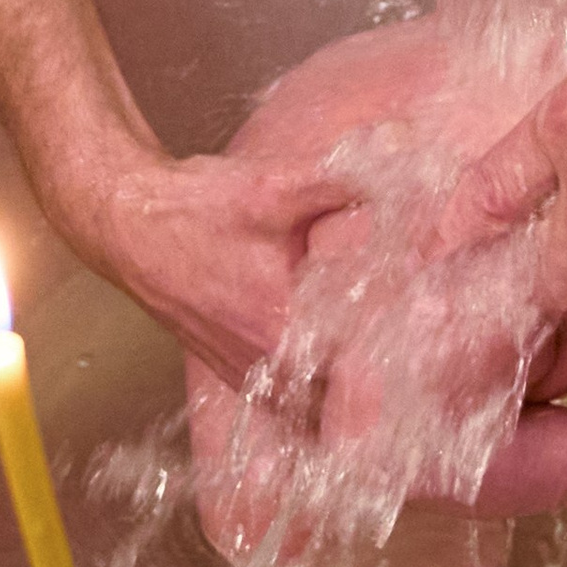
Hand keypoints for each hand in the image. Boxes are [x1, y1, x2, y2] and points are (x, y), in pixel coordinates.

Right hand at [73, 16, 488, 392]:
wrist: (129, 219)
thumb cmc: (197, 209)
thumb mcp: (277, 187)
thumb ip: (346, 178)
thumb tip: (406, 152)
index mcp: (282, 333)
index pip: (356, 382)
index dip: (400, 382)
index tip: (436, 376)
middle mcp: (263, 367)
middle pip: (339, 410)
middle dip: (382, 405)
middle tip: (430, 391)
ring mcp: (245, 374)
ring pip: (311, 414)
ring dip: (348, 408)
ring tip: (398, 395)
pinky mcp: (233, 369)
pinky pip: (285, 405)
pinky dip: (316, 402)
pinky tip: (344, 379)